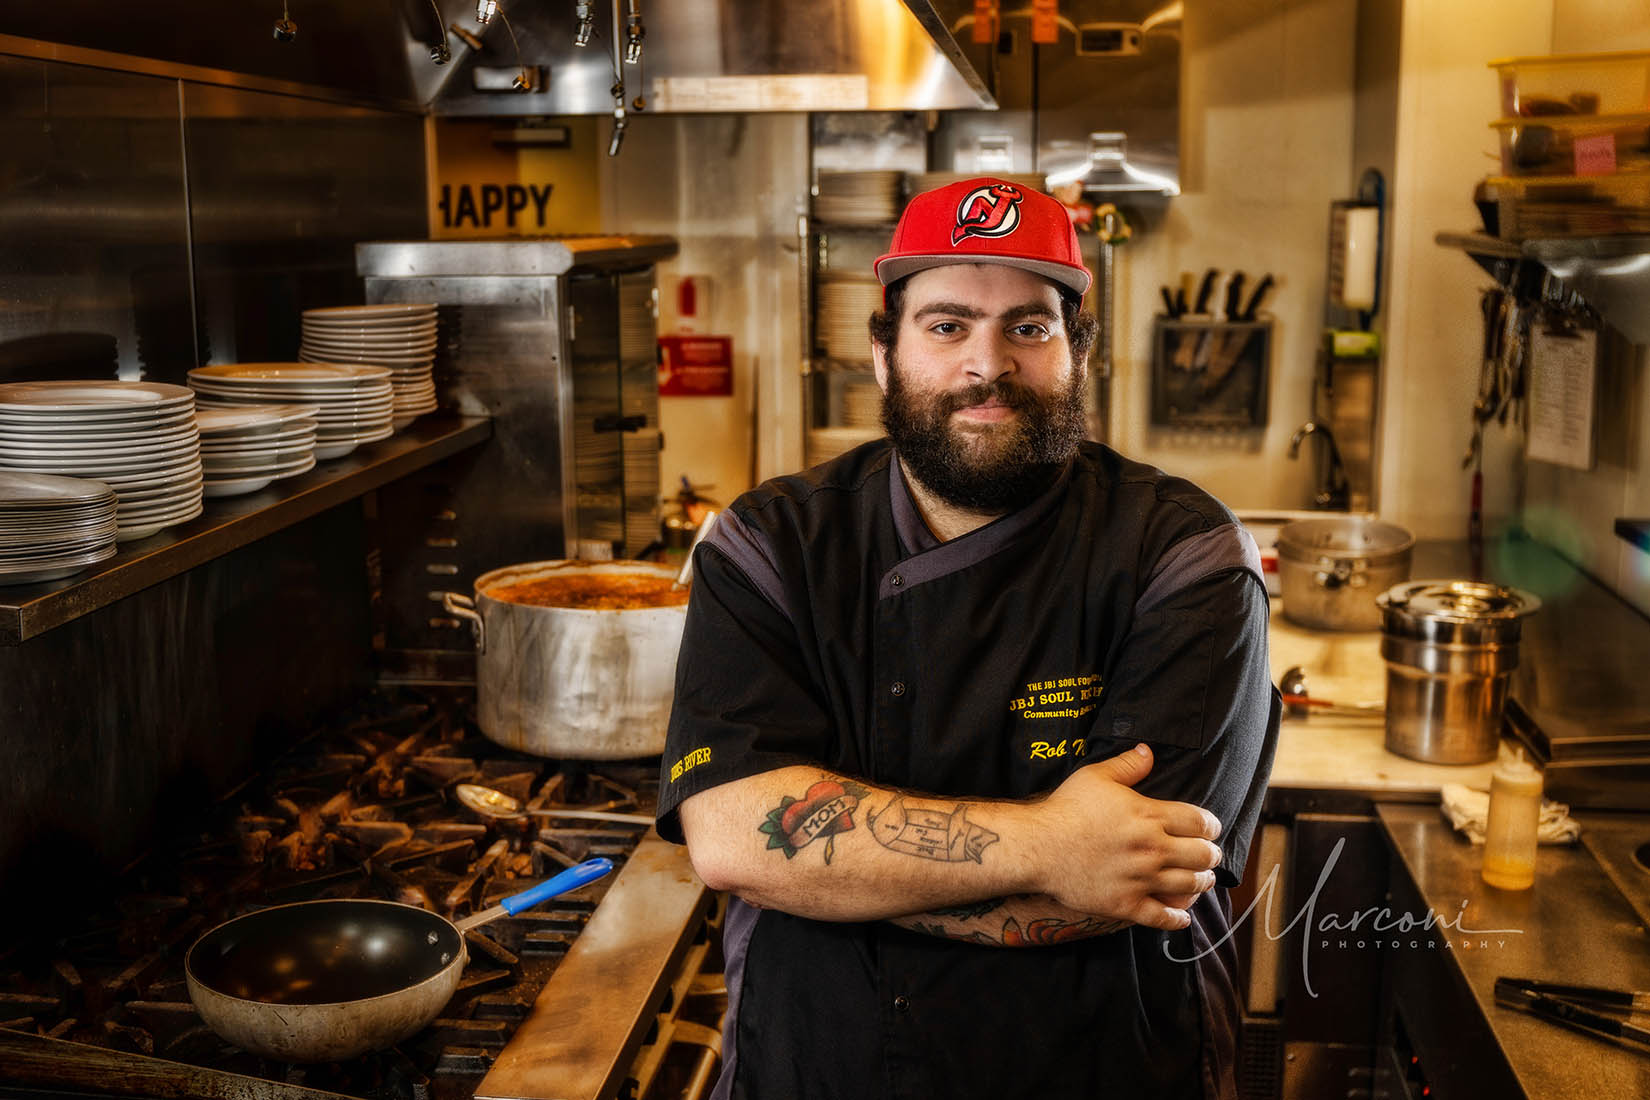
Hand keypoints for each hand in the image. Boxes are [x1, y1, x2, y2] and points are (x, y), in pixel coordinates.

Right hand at [1026, 744, 1222, 930]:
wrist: (1038, 847)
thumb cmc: (1066, 809)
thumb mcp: (1096, 776)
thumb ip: (1128, 765)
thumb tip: (1149, 752)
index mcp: (1149, 816)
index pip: (1200, 822)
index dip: (1211, 825)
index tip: (1210, 828)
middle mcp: (1152, 849)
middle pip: (1203, 855)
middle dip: (1211, 854)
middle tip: (1209, 854)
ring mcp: (1141, 879)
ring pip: (1190, 885)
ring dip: (1202, 882)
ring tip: (1202, 880)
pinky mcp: (1126, 904)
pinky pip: (1162, 917)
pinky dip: (1178, 919)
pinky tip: (1182, 916)